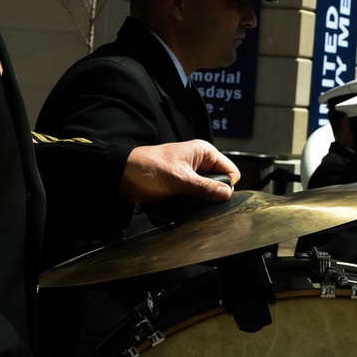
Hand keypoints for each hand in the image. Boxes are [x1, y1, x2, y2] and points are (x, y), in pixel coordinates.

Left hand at [119, 140, 239, 204]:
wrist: (126, 176)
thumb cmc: (150, 167)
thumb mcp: (180, 178)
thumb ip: (205, 187)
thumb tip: (227, 194)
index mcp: (204, 152)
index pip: (230, 170)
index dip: (227, 184)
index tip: (216, 195)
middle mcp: (200, 162)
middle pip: (220, 182)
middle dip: (213, 194)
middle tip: (199, 199)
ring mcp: (192, 175)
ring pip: (209, 192)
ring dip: (202, 200)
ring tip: (188, 201)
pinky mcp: (183, 186)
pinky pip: (196, 197)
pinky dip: (193, 203)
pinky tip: (183, 204)